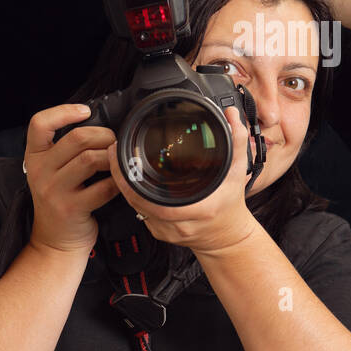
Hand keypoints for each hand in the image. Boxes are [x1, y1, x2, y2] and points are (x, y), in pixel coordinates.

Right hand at [25, 104, 118, 254]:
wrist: (55, 242)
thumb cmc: (61, 201)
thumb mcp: (53, 172)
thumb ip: (67, 150)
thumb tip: (104, 126)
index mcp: (35, 157)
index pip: (39, 124)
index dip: (63, 111)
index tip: (85, 111)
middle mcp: (40, 172)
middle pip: (77, 138)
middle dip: (103, 135)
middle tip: (113, 142)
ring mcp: (54, 191)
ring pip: (90, 159)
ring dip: (111, 157)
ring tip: (116, 161)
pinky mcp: (71, 208)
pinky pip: (103, 187)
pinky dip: (117, 181)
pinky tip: (119, 182)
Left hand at [107, 107, 256, 257]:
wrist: (227, 236)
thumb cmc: (231, 204)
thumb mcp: (237, 171)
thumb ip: (235, 141)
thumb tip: (230, 115)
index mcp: (198, 208)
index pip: (155, 200)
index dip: (133, 181)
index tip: (122, 158)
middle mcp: (180, 223)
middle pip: (138, 203)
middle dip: (121, 178)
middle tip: (113, 154)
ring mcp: (168, 231)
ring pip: (136, 209)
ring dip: (123, 186)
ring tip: (116, 163)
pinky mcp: (160, 233)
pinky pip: (140, 214)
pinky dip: (132, 197)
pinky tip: (129, 182)